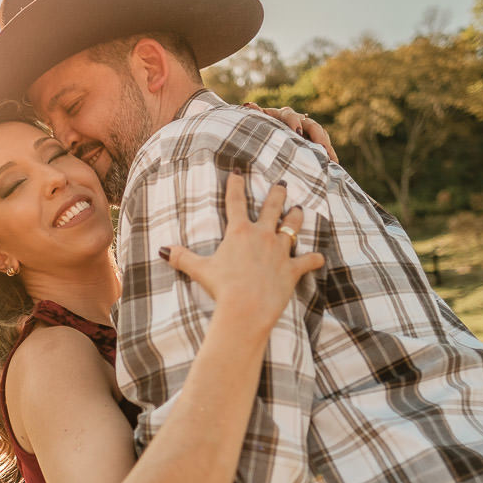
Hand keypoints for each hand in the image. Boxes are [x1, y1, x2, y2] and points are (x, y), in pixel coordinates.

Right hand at [160, 172, 323, 329]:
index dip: (235, 186)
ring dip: (296, 217)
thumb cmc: (222, 288)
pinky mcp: (292, 269)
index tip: (238, 173)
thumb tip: (162, 250)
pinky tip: (320, 257)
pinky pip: (308, 261)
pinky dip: (314, 259)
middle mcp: (262, 235)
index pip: (235, 202)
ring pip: (292, 227)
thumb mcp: (198, 270)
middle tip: (282, 184)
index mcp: (239, 232)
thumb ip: (181, 257)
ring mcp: (280, 251)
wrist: (246, 308)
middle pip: (272, 208)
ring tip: (299, 209)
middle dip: (277, 193)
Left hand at [242, 103, 339, 163]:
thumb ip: (256, 115)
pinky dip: (329, 153)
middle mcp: (296, 120)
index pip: (289, 115)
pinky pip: (324, 144)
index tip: (297, 132)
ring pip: (320, 133)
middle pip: (310, 124)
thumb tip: (249, 104)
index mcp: (281, 116)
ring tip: (330, 158)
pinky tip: (334, 163)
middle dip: (316, 135)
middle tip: (321, 147)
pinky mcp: (313, 140)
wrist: (263, 139)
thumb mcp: (257, 124)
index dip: (294, 122)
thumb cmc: (258, 131)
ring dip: (325, 144)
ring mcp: (306, 129)